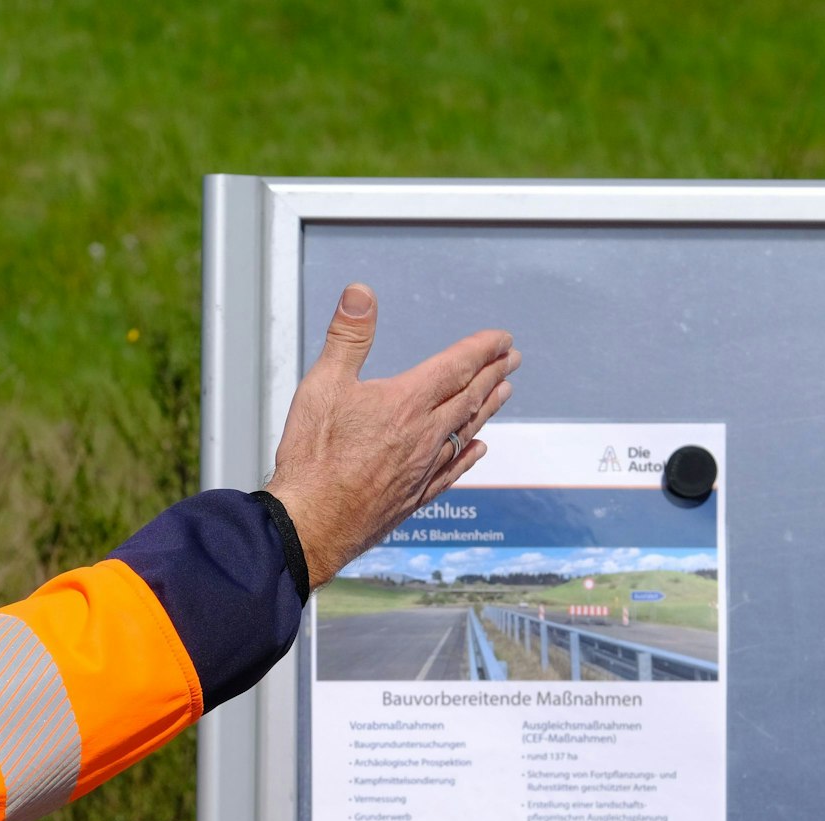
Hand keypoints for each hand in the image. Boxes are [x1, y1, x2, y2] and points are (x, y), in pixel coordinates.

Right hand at [266, 283, 518, 588]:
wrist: (311, 523)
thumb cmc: (313, 456)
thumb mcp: (322, 384)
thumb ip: (348, 337)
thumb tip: (362, 293)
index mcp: (406, 403)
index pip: (456, 367)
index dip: (482, 350)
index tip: (502, 339)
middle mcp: (424, 435)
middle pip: (469, 398)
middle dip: (493, 374)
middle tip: (513, 360)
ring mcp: (423, 468)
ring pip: (467, 432)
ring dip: (487, 408)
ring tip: (505, 392)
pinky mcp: (415, 496)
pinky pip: (453, 470)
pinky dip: (470, 454)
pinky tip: (479, 449)